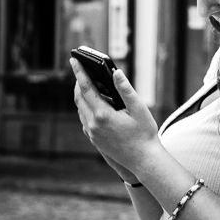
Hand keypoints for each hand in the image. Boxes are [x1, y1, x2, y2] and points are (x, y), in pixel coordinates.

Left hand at [71, 58, 161, 178]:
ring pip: (80, 109)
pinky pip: (84, 118)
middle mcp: (92, 124)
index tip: (74, 60)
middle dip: (79, 82)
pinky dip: (86, 106)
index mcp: (103, 114)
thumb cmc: (144, 134)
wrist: (143, 159)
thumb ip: (126, 90)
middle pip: (79, 97)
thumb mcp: (139, 109)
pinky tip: (94, 103)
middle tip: (80, 68)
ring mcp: (91, 132)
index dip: (80, 72)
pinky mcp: (93, 138)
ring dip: (82, 94)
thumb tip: (116, 72)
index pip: (86, 88)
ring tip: (87, 83)